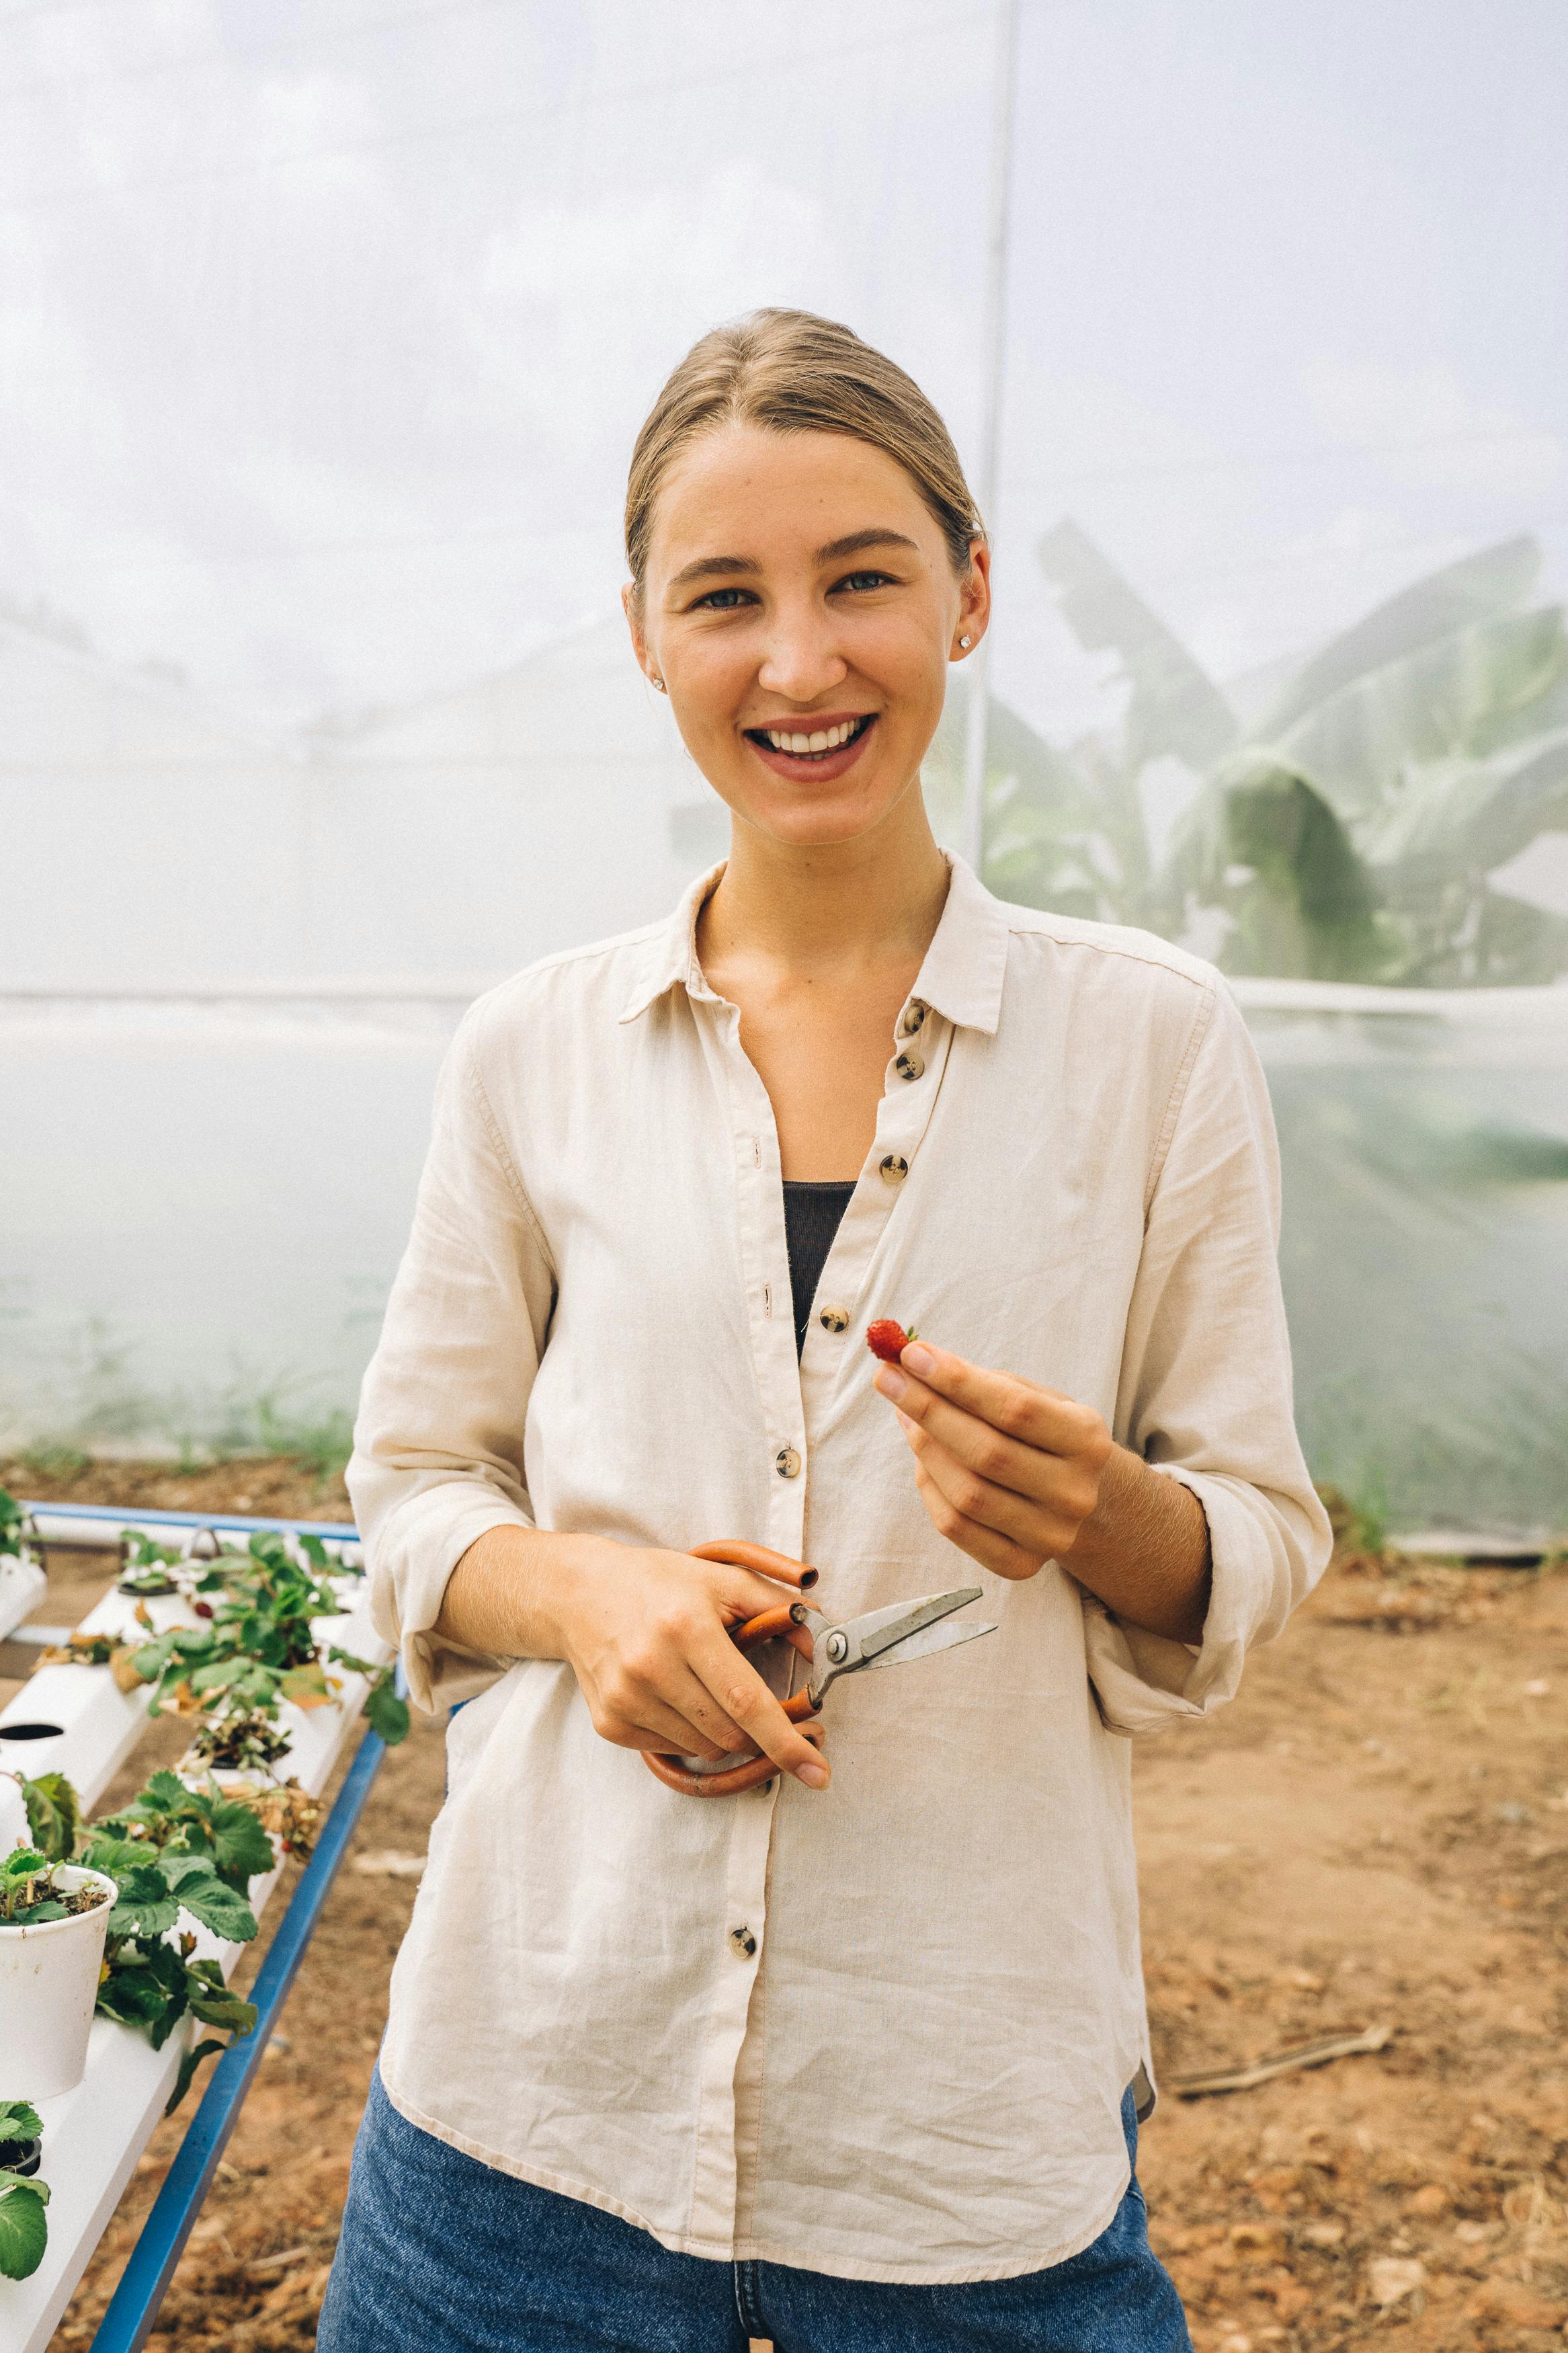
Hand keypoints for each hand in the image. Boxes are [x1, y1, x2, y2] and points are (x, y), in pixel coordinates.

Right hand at [544, 1537, 829, 1786]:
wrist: (579, 1594)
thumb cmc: (659, 1583)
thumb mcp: (722, 1580)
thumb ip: (781, 1607)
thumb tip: (826, 1642)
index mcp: (686, 1627)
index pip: (746, 1701)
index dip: (786, 1742)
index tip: (818, 1772)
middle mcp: (651, 1666)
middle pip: (731, 1733)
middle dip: (757, 1728)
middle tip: (755, 1701)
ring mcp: (626, 1698)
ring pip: (705, 1747)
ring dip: (721, 1729)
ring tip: (703, 1684)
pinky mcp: (610, 1723)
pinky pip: (672, 1748)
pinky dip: (686, 1730)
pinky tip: (673, 1692)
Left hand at [872, 1340, 1113, 1580]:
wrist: (1079, 1498)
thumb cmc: (1043, 1435)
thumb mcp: (1034, 1397)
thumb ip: (981, 1382)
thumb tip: (911, 1366)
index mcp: (1087, 1440)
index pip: (1015, 1409)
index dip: (958, 1381)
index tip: (911, 1353)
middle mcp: (1074, 1493)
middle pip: (987, 1453)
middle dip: (928, 1410)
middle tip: (889, 1378)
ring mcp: (1051, 1536)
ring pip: (967, 1494)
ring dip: (924, 1448)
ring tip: (905, 1414)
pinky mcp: (1022, 1565)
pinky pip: (956, 1527)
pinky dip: (929, 1487)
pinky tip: (922, 1457)